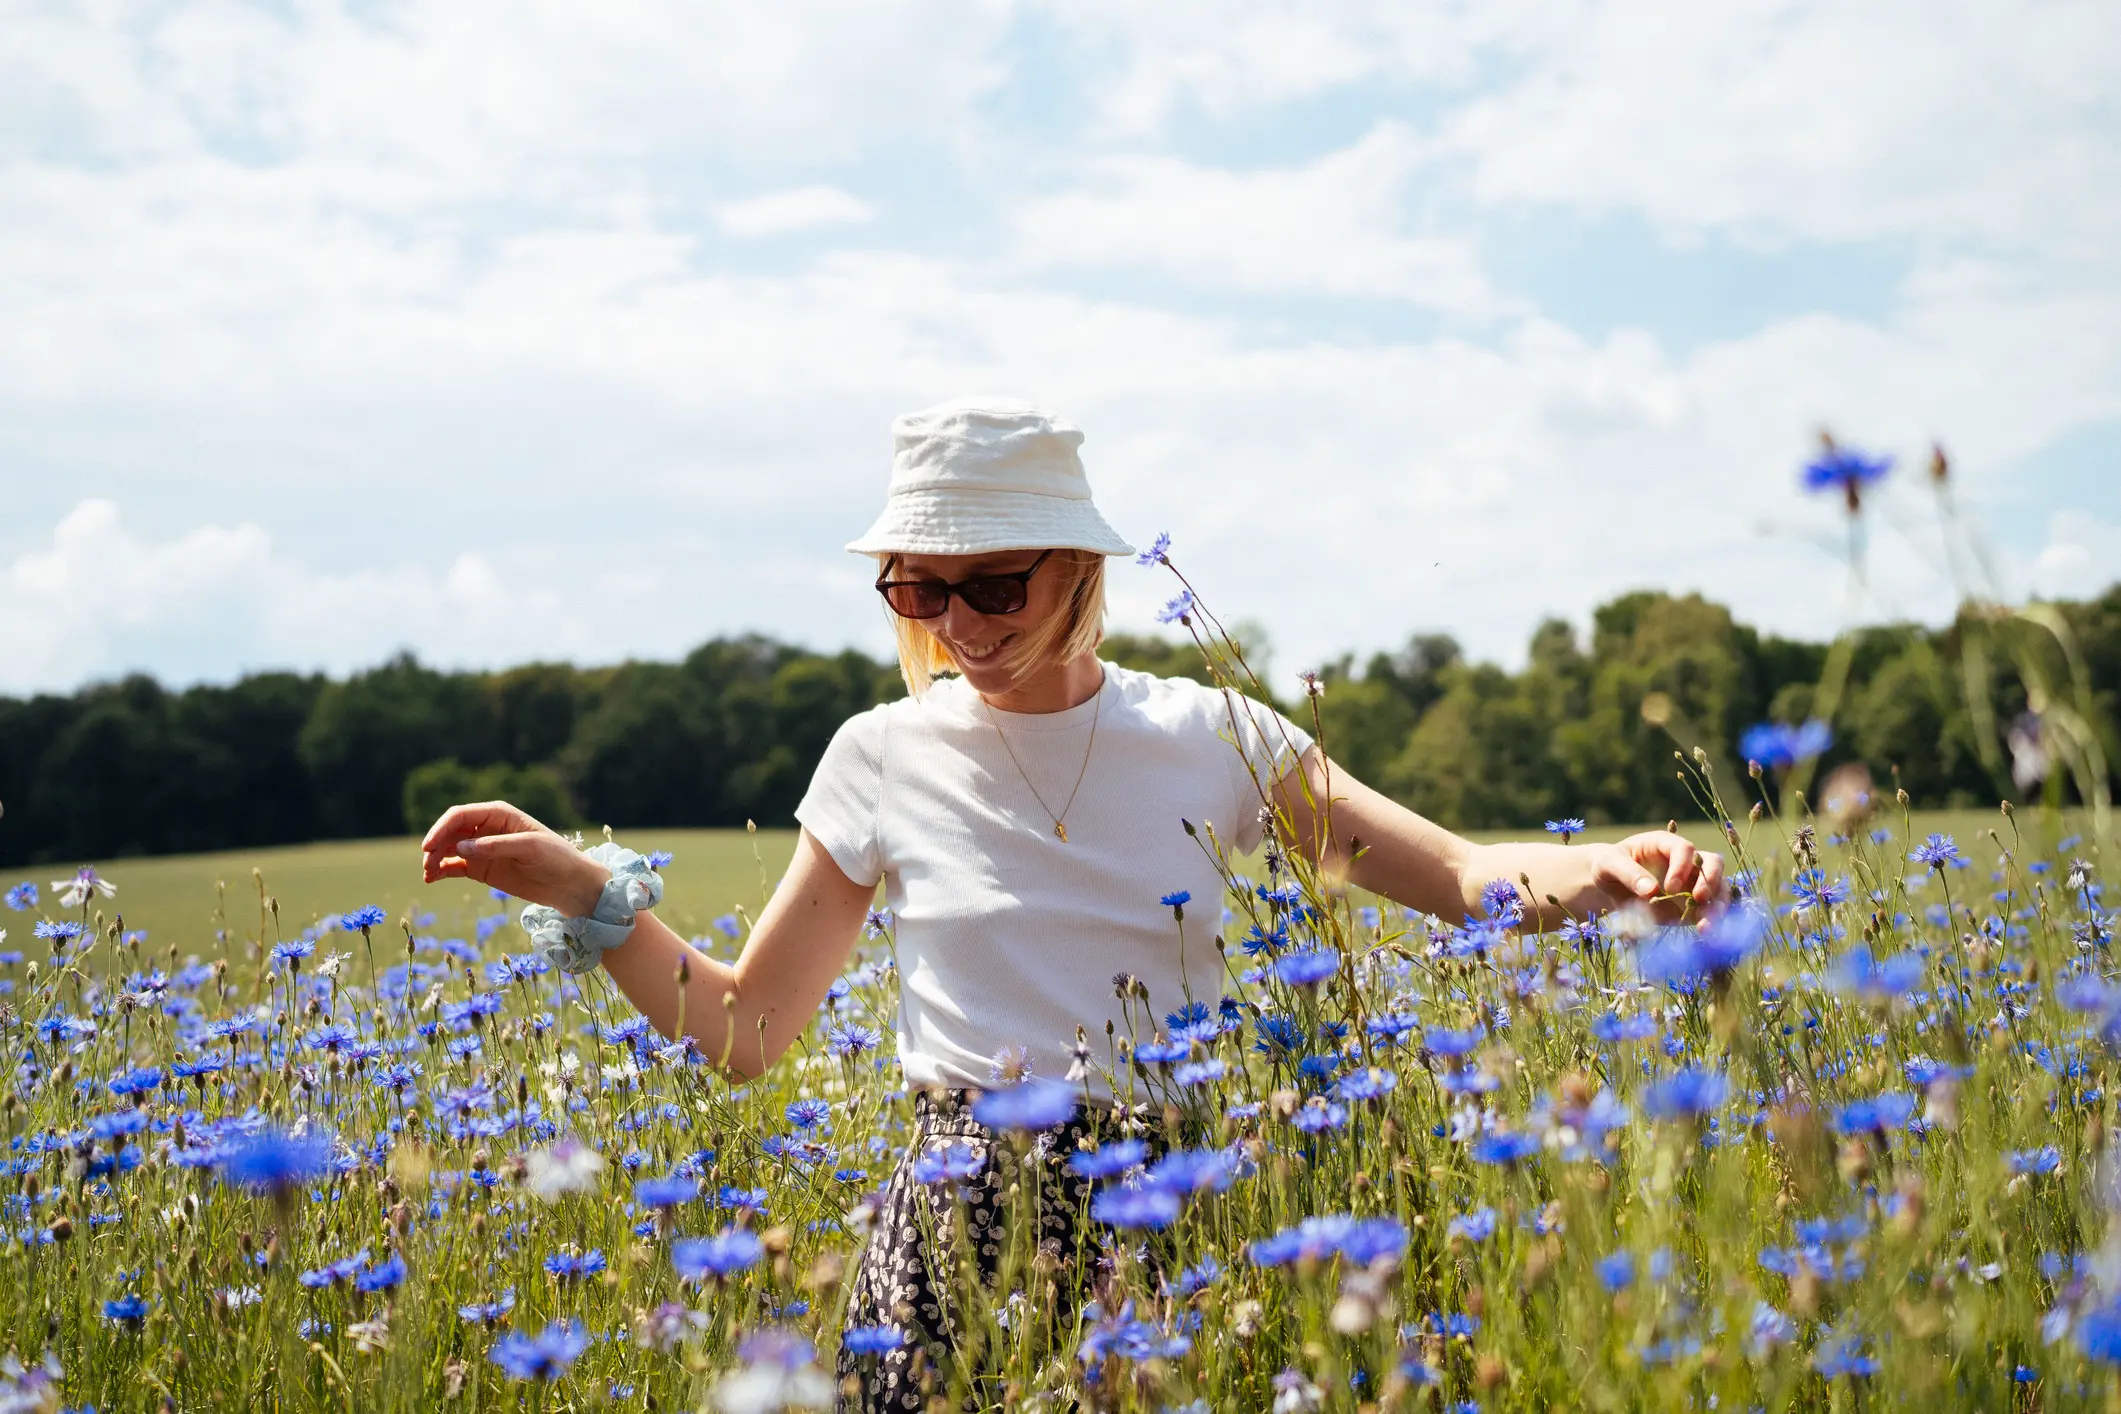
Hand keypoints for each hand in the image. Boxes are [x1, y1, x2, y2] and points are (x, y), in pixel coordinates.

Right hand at [419, 800, 608, 916]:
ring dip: (434, 859)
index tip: (429, 846)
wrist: (568, 884)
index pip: (461, 815)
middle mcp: (486, 828)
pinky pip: (453, 866)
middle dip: (435, 845)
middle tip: (428, 864)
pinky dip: (440, 871)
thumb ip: (496, 846)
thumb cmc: (555, 858)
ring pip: (448, 849)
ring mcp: (481, 849)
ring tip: (428, 874)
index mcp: (498, 814)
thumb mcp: (530, 848)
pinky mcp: (480, 868)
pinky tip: (431, 879)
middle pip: (450, 831)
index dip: (442, 828)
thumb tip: (461, 847)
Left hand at [1589, 830, 1726, 921]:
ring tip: (1708, 924)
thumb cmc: (1609, 867)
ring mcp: (1693, 883)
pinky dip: (1713, 920)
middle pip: (1713, 863)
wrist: (1610, 885)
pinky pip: (1711, 910)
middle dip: (1711, 880)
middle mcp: (1685, 861)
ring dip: (1718, 904)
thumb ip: (1628, 874)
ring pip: (1719, 888)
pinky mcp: (1694, 905)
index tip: (1670, 887)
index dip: (1682, 867)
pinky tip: (1707, 932)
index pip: (1684, 849)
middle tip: (1699, 898)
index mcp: (1665, 844)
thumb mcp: (1610, 864)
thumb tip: (1651, 890)